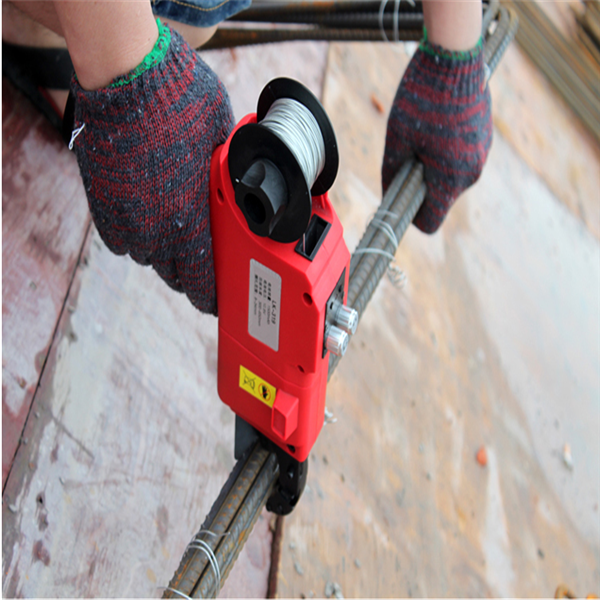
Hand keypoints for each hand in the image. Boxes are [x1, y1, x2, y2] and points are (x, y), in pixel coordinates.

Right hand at [68, 22, 233, 314]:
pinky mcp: (101, 202)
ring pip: (148, 257)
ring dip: (164, 255)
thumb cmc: (181, 100)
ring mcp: (124, 216)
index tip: (217, 304)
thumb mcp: (226, 139)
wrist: (125, 72)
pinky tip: (148, 222)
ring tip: (176, 241)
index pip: (202, 279)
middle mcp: (154, 227)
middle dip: (191, 275)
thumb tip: (243, 184)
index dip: (211, 298)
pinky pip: (120, 239)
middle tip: (202, 268)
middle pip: (174, 274)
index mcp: (191, 217)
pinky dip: (136, 237)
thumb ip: (231, 175)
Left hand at [382, 37, 491, 233]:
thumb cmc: (421, 99)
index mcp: (450, 179)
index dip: (412, 217)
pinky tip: (437, 124)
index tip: (400, 201)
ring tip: (423, 134)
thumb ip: (391, 174)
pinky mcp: (485, 138)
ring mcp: (482, 155)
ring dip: (434, 166)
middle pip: (440, 198)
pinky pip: (462, 157)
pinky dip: (448, 151)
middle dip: (422, 185)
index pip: (430, 222)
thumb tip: (388, 193)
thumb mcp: (396, 139)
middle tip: (407, 155)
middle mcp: (471, 173)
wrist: (454, 58)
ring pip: (451, 177)